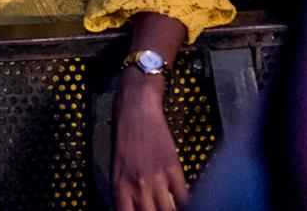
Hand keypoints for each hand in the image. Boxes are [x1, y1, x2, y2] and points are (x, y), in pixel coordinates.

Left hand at [111, 77, 187, 210]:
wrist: (136, 106)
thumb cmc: (123, 132)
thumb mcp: (117, 165)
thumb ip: (125, 190)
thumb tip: (133, 206)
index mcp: (119, 184)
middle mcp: (136, 184)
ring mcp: (156, 177)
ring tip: (172, 209)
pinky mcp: (173, 167)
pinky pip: (183, 196)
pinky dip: (187, 204)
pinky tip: (189, 204)